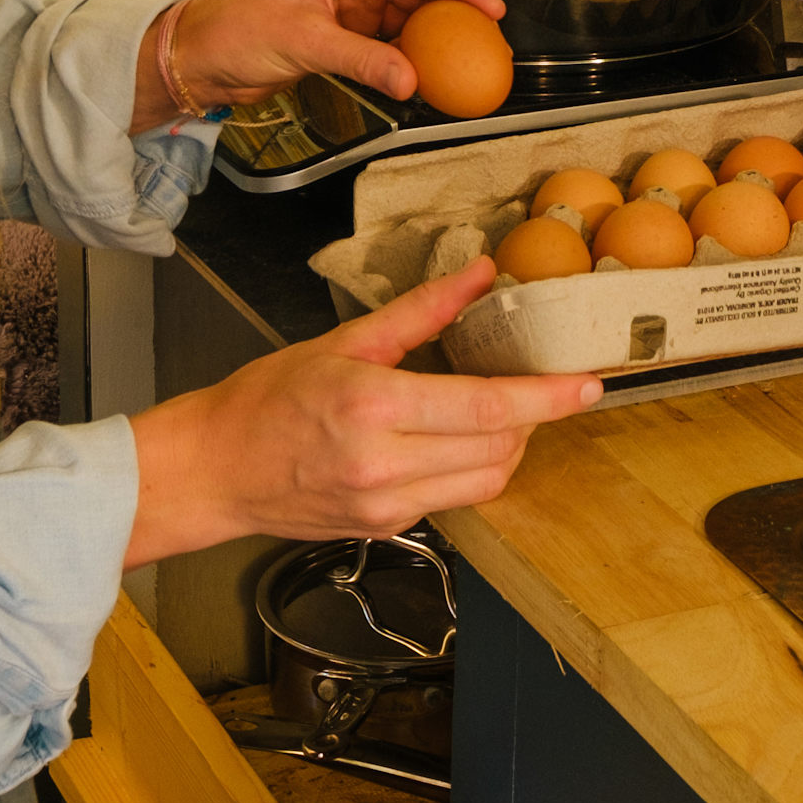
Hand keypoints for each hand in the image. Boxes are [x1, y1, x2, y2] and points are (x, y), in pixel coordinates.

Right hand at [123, 260, 598, 561]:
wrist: (214, 470)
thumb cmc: (266, 400)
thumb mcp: (346, 342)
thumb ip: (422, 311)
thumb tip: (478, 275)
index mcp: (373, 407)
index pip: (487, 409)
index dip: (546, 398)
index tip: (587, 384)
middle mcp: (384, 465)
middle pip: (498, 450)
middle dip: (532, 419)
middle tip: (538, 386)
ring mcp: (386, 505)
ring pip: (485, 482)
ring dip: (508, 448)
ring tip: (501, 414)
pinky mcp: (386, 528)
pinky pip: (455, 500)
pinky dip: (471, 470)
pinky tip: (455, 442)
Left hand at [147, 0, 501, 122]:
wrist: (202, 55)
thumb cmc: (234, 26)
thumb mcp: (304, 41)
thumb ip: (362, 60)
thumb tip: (410, 78)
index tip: (486, 3)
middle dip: (454, 4)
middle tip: (486, 33)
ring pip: (412, 1)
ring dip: (435, 28)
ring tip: (465, 52)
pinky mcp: (350, 16)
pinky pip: (394, 27)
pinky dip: (413, 47)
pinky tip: (430, 65)